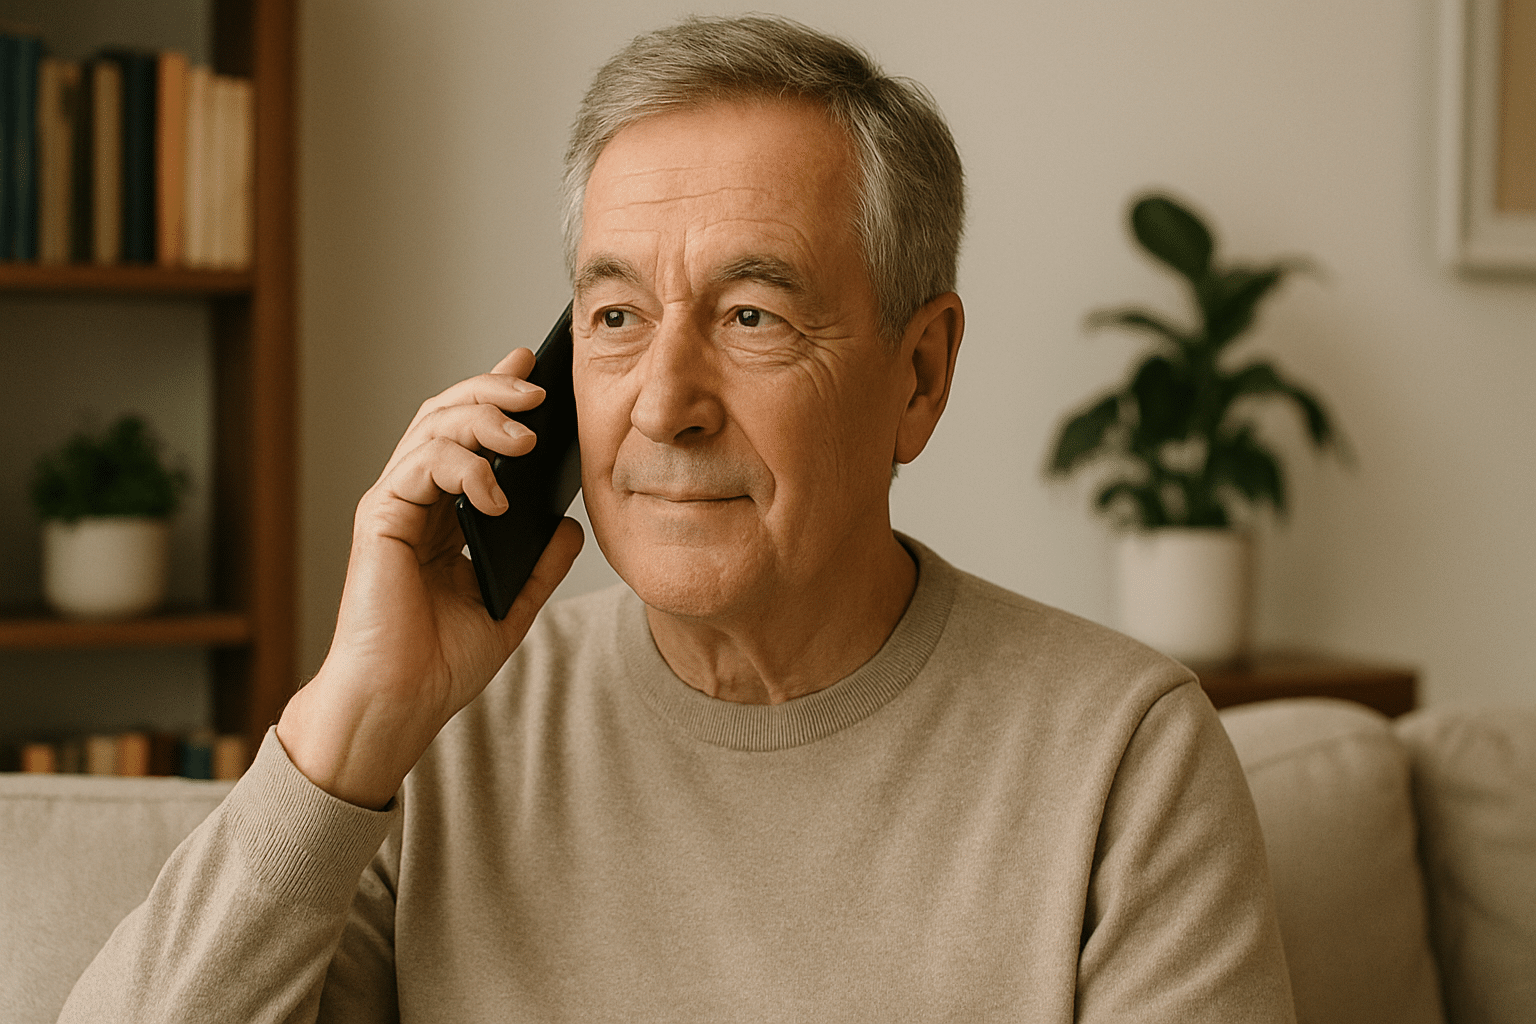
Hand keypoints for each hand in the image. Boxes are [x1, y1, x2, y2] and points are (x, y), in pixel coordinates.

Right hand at [277, 347, 583, 808]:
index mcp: (443, 515)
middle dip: (493, 391)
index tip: (535, 370)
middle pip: (447, 415)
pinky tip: (495, 491)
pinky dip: (460, 468)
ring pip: (431, 428)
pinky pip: (419, 467)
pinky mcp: (380, 521)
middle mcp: (414, 501)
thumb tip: (572, 525)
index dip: (496, 395)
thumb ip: (540, 566)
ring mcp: (394, 506)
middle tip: (538, 389)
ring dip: (482, 420)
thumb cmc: (440, 664)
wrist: (399, 707)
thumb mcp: (511, 609)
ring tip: (526, 435)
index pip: (468, 436)